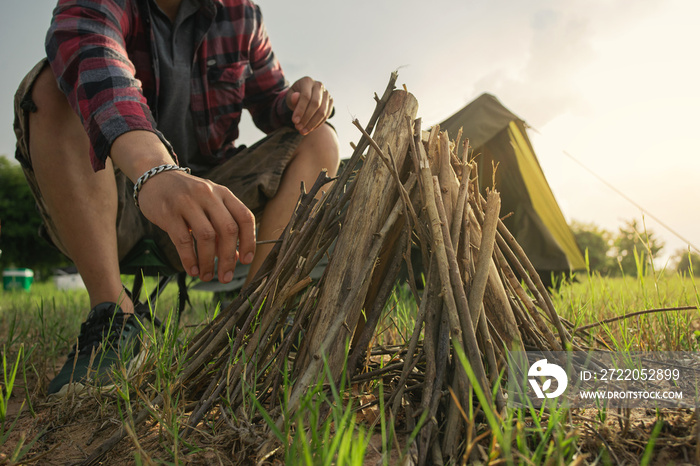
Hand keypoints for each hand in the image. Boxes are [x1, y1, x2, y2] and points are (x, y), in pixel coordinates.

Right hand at [111, 131, 255, 283]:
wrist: (155, 178)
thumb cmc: (187, 196)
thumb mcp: (209, 204)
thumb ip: (222, 227)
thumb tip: (235, 258)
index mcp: (223, 193)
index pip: (244, 218)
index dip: (249, 241)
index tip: (247, 261)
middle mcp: (208, 195)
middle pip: (228, 229)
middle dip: (229, 258)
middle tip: (226, 277)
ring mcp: (188, 202)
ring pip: (206, 237)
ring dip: (208, 262)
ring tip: (207, 276)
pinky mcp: (168, 212)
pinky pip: (183, 240)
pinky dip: (189, 259)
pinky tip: (192, 270)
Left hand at [286, 77, 333, 135]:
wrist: (303, 95)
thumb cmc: (294, 96)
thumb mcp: (290, 97)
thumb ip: (292, 98)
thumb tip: (295, 97)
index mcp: (307, 81)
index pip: (306, 96)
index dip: (300, 110)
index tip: (294, 121)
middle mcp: (319, 85)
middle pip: (315, 104)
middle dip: (306, 118)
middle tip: (298, 128)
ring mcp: (326, 93)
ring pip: (322, 111)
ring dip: (312, 123)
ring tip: (302, 131)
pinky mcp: (330, 101)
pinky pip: (326, 115)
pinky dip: (318, 124)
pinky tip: (310, 129)